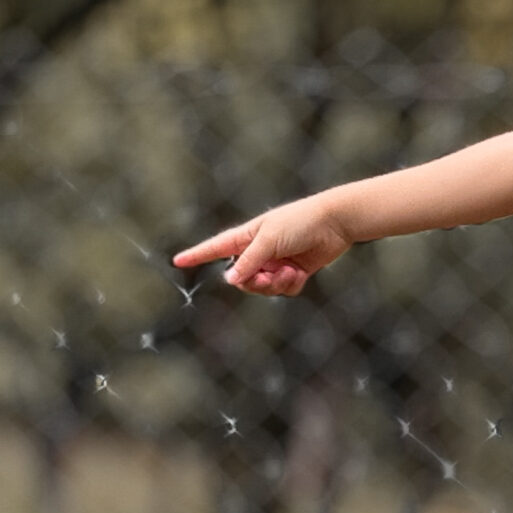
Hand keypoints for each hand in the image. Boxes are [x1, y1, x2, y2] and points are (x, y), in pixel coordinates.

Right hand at [173, 192, 354, 295]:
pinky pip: (283, 290)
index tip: (177, 261)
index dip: (197, 255)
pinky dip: (290, 285)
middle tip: (270, 275)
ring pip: (263, 288)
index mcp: (246, 236)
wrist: (334, 223)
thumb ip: (249, 261)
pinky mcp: (292, 272)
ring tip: (290, 270)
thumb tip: (230, 280)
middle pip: (241, 279)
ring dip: (276, 284)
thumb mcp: (269, 239)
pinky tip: (301, 273)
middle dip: (255, 282)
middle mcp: (258, 251)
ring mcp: (275, 263)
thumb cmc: (299, 221)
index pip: (215, 248)